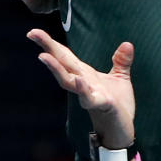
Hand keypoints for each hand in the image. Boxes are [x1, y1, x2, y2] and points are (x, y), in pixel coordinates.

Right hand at [27, 28, 135, 149]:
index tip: (33, 32)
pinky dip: (82, 89)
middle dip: (46, 47)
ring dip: (55, 69)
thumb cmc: (117, 103)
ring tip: (43, 56)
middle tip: (32, 33)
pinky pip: (89, 97)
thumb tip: (128, 44)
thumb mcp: (120, 77)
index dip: (49, 43)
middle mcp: (81, 81)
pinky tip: (79, 80)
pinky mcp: (100, 104)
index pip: (64, 55)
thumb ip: (121, 61)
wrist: (121, 128)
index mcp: (84, 72)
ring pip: (67, 80)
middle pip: (61, 62)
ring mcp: (88, 93)